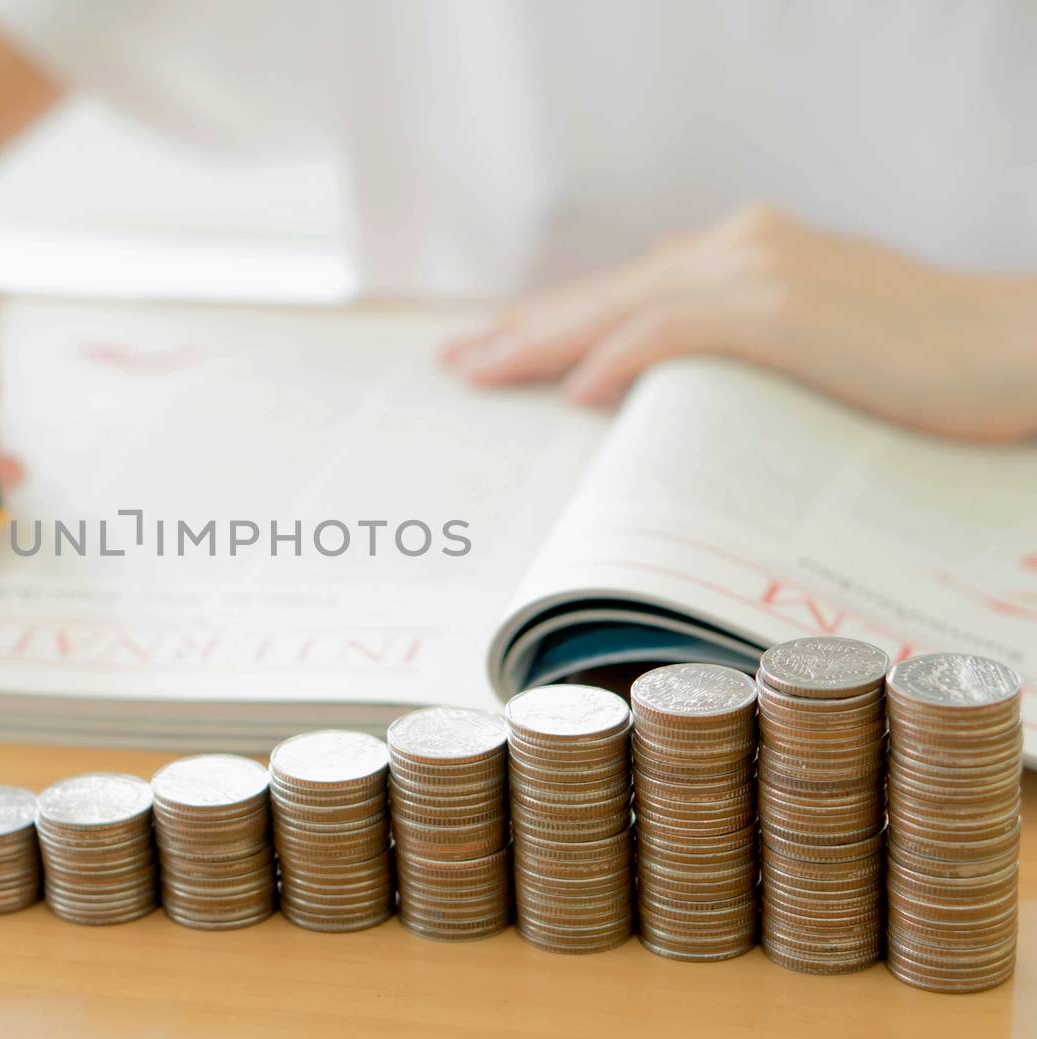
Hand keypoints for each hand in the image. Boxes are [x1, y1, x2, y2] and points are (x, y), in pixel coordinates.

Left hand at [443, 205, 1036, 442]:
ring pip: (623, 308)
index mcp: (745, 253)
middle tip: (455, 362)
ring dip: (545, 343)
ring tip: (482, 373)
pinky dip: (625, 358)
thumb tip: (656, 318)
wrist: (1017, 349)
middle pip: (605, 295)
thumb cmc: (921, 356)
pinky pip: (681, 334)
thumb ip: (735, 324)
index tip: (492, 346)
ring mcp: (762, 274)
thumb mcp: (814, 329)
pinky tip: (578, 391)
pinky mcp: (787, 311)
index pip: (625, 292)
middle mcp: (741, 250)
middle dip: (523, 330)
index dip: (553, 320)